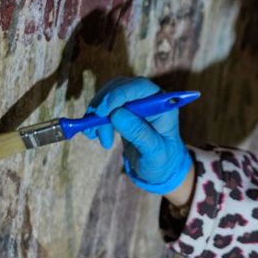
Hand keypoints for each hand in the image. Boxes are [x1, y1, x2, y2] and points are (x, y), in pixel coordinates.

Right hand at [85, 76, 191, 194]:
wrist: (159, 169)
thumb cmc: (163, 161)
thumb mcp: (154, 153)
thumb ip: (139, 133)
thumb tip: (117, 114)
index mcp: (163, 106)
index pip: (140, 87)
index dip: (119, 94)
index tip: (102, 111)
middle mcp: (149, 100)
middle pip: (120, 87)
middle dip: (103, 106)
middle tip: (94, 128)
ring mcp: (135, 103)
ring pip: (109, 96)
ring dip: (97, 115)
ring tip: (97, 137)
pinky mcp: (123, 111)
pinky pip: (104, 107)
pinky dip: (95, 119)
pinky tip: (95, 134)